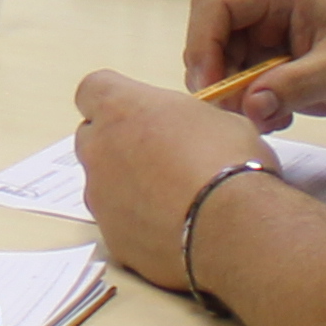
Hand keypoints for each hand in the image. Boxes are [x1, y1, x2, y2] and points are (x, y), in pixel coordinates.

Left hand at [70, 71, 280, 292]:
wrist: (231, 227)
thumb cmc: (229, 162)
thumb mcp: (218, 120)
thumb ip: (185, 121)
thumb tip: (191, 132)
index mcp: (121, 108)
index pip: (95, 89)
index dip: (116, 100)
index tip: (139, 112)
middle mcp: (98, 149)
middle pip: (93, 137)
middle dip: (119, 144)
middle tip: (160, 156)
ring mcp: (99, 196)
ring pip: (102, 183)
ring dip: (127, 186)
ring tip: (172, 199)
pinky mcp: (111, 236)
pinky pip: (118, 222)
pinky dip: (138, 223)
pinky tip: (174, 228)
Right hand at [180, 0, 325, 134]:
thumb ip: (296, 85)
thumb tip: (250, 105)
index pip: (215, 4)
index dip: (203, 43)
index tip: (210, 85)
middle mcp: (262, 10)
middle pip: (208, 36)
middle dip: (216, 76)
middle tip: (235, 110)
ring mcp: (263, 37)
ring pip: (220, 66)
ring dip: (234, 96)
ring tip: (270, 116)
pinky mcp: (268, 63)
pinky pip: (240, 85)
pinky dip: (250, 106)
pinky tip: (280, 115)